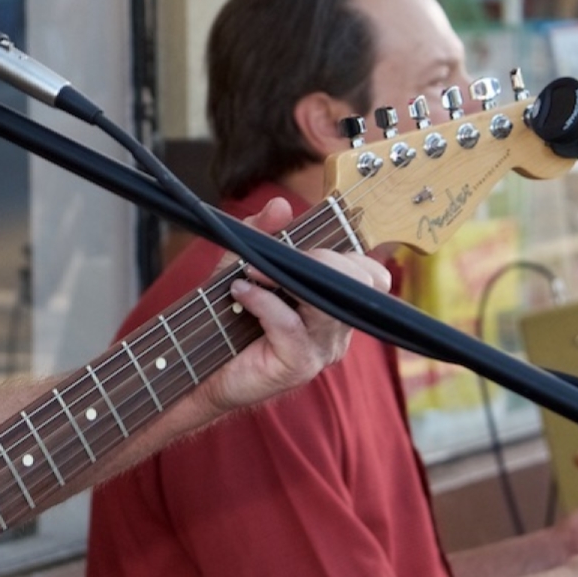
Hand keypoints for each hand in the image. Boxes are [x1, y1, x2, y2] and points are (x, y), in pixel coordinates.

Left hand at [199, 196, 390, 416]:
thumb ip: (263, 235)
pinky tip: (241, 292)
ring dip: (286, 278)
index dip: (348, 256)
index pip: (371, 277)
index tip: (308, 247)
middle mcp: (337, 330)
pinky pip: (291, 325)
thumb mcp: (242, 266)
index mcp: (336, 306)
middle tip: (280, 255)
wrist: (206, 372)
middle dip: (321, 261)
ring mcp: (322, 350)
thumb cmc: (230, 321)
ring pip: (326, 305)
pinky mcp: (299, 365)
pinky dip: (264, 302)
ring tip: (251, 270)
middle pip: (357, 286)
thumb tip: (281, 204)